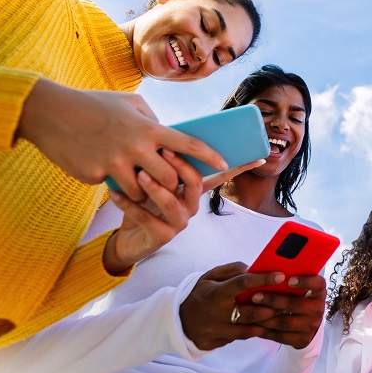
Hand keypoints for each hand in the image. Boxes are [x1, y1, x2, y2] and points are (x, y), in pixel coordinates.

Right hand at [17, 79, 227, 201]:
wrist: (50, 114)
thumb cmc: (93, 104)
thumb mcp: (129, 103)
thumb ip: (152, 120)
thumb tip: (168, 135)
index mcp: (148, 127)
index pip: (188, 144)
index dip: (208, 155)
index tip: (224, 163)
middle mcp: (136, 147)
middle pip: (169, 178)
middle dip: (169, 183)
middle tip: (164, 180)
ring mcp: (116, 164)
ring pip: (142, 190)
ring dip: (139, 187)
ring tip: (127, 172)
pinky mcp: (96, 176)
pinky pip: (113, 187)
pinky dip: (110, 181)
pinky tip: (96, 162)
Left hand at [102, 155, 265, 274]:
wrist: (127, 238)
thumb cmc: (143, 203)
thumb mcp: (155, 180)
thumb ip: (164, 163)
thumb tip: (166, 134)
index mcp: (193, 192)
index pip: (220, 177)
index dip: (239, 167)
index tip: (257, 156)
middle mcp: (191, 207)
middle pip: (195, 183)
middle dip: (180, 165)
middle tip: (162, 150)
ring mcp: (178, 223)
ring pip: (172, 202)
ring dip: (155, 187)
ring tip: (139, 174)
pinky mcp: (161, 237)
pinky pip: (146, 218)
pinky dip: (128, 204)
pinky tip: (113, 193)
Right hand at [179, 263, 287, 349]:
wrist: (176, 320)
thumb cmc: (199, 294)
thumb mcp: (209, 276)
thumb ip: (231, 270)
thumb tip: (252, 268)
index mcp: (215, 293)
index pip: (242, 284)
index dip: (262, 278)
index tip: (280, 275)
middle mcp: (216, 313)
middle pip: (250, 312)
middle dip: (272, 307)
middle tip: (289, 301)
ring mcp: (216, 330)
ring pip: (248, 329)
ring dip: (267, 323)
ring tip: (283, 315)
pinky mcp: (216, 342)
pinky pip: (240, 338)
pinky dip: (254, 332)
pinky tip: (267, 326)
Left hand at [238, 274, 327, 348]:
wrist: (307, 327)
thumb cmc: (298, 300)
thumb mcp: (300, 291)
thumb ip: (289, 281)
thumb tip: (268, 268)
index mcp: (319, 293)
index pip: (318, 284)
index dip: (305, 281)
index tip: (289, 279)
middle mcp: (318, 309)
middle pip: (295, 304)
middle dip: (273, 299)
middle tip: (255, 295)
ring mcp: (310, 326)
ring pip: (284, 322)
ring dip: (264, 316)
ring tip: (249, 310)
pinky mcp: (301, 340)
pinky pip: (280, 336)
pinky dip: (264, 329)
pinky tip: (253, 323)